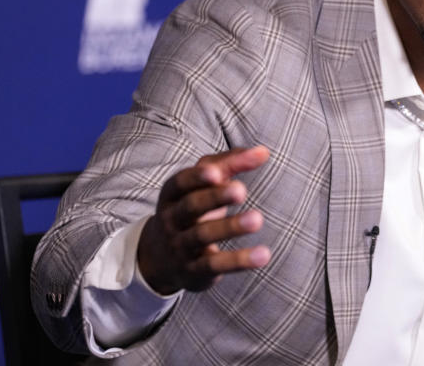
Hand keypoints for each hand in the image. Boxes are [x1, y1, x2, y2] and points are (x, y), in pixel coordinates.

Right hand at [137, 146, 270, 294]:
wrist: (160, 258)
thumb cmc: (191, 208)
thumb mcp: (203, 185)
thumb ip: (230, 164)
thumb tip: (263, 152)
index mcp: (172, 194)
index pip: (182, 182)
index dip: (197, 177)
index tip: (217, 172)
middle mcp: (172, 219)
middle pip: (191, 206)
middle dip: (215, 198)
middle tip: (241, 191)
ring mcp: (180, 246)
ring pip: (202, 235)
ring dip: (231, 227)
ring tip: (257, 219)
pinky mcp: (193, 271)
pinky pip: (214, 265)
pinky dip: (238, 261)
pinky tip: (263, 255)